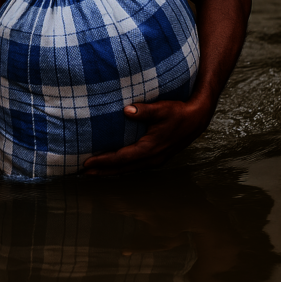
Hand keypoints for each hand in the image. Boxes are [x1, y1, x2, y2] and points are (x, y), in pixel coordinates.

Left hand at [83, 100, 212, 172]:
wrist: (197, 119)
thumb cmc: (179, 112)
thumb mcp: (162, 109)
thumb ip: (144, 110)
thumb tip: (127, 109)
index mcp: (150, 149)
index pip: (121, 158)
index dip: (103, 161)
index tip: (87, 163)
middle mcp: (152, 158)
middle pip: (122, 168)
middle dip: (102, 171)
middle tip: (83, 172)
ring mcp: (156, 160)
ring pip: (128, 169)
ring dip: (111, 170)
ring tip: (95, 171)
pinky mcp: (157, 157)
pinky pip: (135, 165)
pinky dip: (122, 166)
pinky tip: (114, 164)